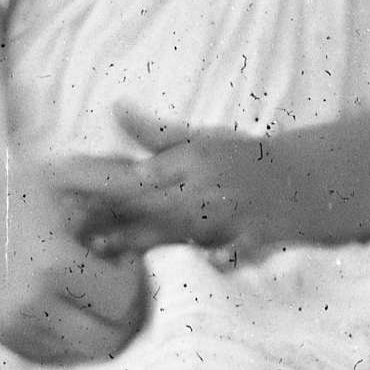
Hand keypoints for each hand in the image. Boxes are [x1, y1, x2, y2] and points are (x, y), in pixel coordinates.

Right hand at [0, 176, 149, 367]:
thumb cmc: (33, 187)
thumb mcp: (76, 174)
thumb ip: (120, 178)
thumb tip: (162, 175)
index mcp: (53, 266)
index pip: (122, 302)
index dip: (131, 278)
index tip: (119, 254)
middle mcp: (31, 305)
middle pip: (107, 340)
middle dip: (121, 312)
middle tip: (111, 279)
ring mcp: (15, 327)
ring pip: (83, 351)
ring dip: (97, 324)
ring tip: (87, 287)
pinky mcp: (6, 338)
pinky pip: (58, 353)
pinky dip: (72, 331)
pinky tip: (65, 297)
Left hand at [43, 116, 243, 266]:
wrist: (302, 179)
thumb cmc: (244, 160)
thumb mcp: (202, 140)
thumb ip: (155, 134)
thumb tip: (115, 108)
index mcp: (192, 160)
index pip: (139, 176)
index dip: (103, 184)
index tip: (67, 188)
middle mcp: (208, 186)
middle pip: (155, 204)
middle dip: (116, 217)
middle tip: (80, 231)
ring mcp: (232, 213)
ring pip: (186, 228)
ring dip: (148, 239)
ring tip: (109, 249)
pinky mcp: (256, 236)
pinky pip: (240, 247)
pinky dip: (227, 254)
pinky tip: (210, 262)